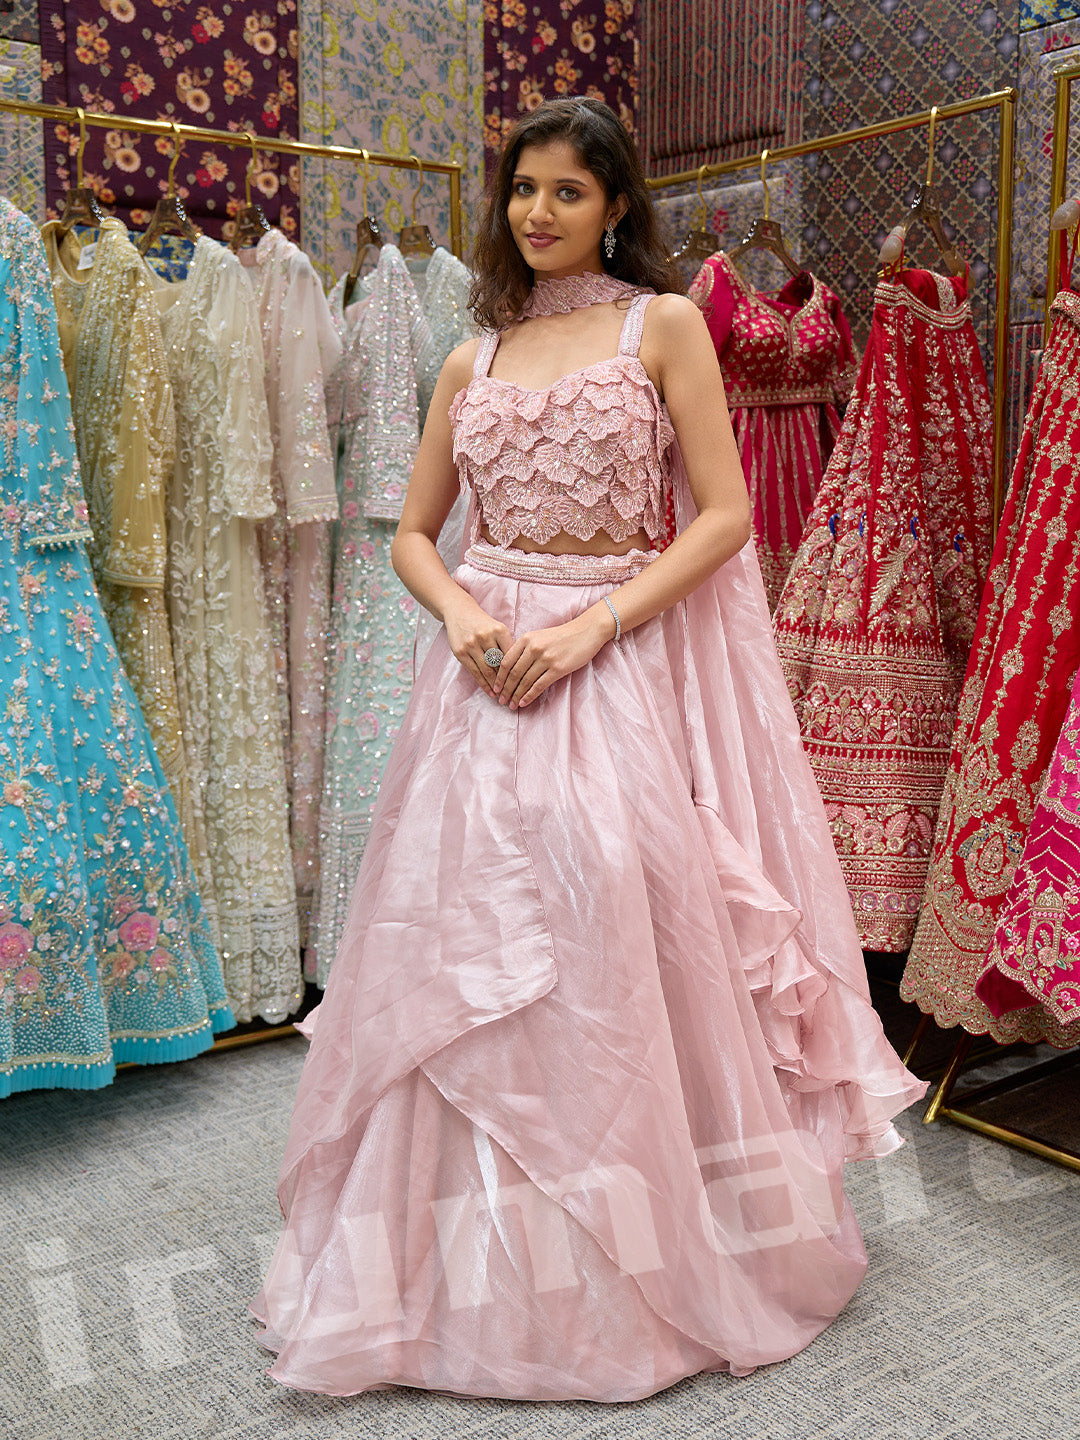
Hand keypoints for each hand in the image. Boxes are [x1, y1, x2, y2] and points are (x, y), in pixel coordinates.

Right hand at [443, 595, 514, 698]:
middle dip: (508, 682)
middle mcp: (485, 636)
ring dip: (496, 685)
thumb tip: (518, 670)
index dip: (518, 671)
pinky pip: (474, 672)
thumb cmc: (483, 623)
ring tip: (503, 696)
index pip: (512, 655)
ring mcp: (472, 644)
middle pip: (500, 664)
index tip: (524, 684)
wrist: (459, 612)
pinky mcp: (461, 652)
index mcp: (500, 630)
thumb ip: (507, 646)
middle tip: (515, 695)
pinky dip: (483, 684)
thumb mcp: (498, 629)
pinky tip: (490, 691)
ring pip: (487, 670)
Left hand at [495, 607, 612, 708]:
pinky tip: (524, 703)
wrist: (585, 632)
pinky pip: (539, 685)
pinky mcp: (558, 668)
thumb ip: (524, 649)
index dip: (499, 677)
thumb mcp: (539, 636)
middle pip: (514, 673)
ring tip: (511, 705)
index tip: (495, 688)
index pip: (506, 661)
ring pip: (525, 681)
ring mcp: (546, 658)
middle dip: (505, 690)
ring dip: (516, 695)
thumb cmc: (561, 636)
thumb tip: (511, 670)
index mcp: (526, 639)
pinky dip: (529, 696)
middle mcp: (533, 648)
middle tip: (501, 700)